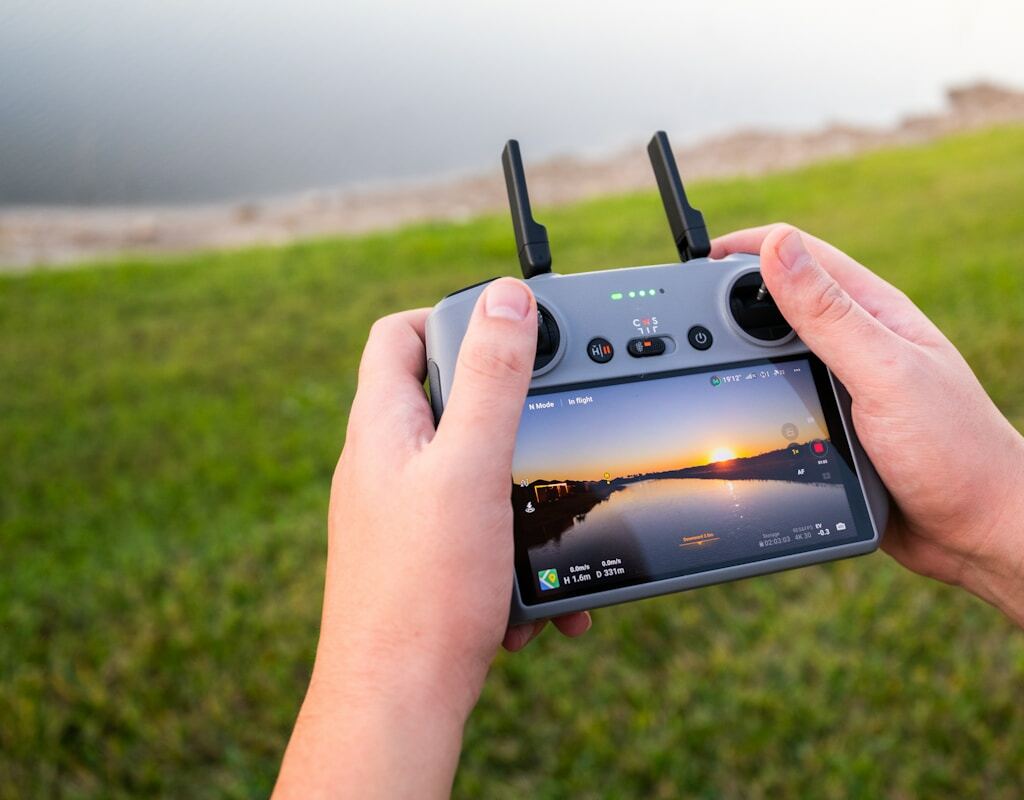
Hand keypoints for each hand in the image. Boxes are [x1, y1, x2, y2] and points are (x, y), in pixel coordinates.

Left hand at [277, 278, 587, 797]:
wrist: (397, 701)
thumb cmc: (423, 588)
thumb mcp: (470, 466)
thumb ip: (492, 379)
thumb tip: (507, 299)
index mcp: (384, 427)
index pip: (399, 334)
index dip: (452, 316)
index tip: (510, 332)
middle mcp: (382, 467)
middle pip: (446, 402)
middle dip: (508, 414)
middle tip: (550, 425)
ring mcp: (398, 517)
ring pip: (471, 476)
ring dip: (519, 497)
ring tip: (547, 532)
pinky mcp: (421, 563)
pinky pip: (475, 535)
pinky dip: (510, 552)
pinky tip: (536, 594)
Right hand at [711, 225, 1023, 585]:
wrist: (984, 532)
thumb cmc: (956, 449)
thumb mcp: (885, 373)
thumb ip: (830, 314)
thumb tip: (778, 247)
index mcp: (875, 312)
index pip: (801, 256)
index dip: (747, 251)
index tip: (697, 265)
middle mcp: (859, 343)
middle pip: (780, 303)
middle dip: (732, 303)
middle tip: (685, 324)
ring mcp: (848, 386)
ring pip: (778, 355)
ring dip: (741, 354)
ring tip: (697, 365)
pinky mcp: (839, 428)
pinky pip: (786, 401)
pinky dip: (756, 398)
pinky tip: (734, 410)